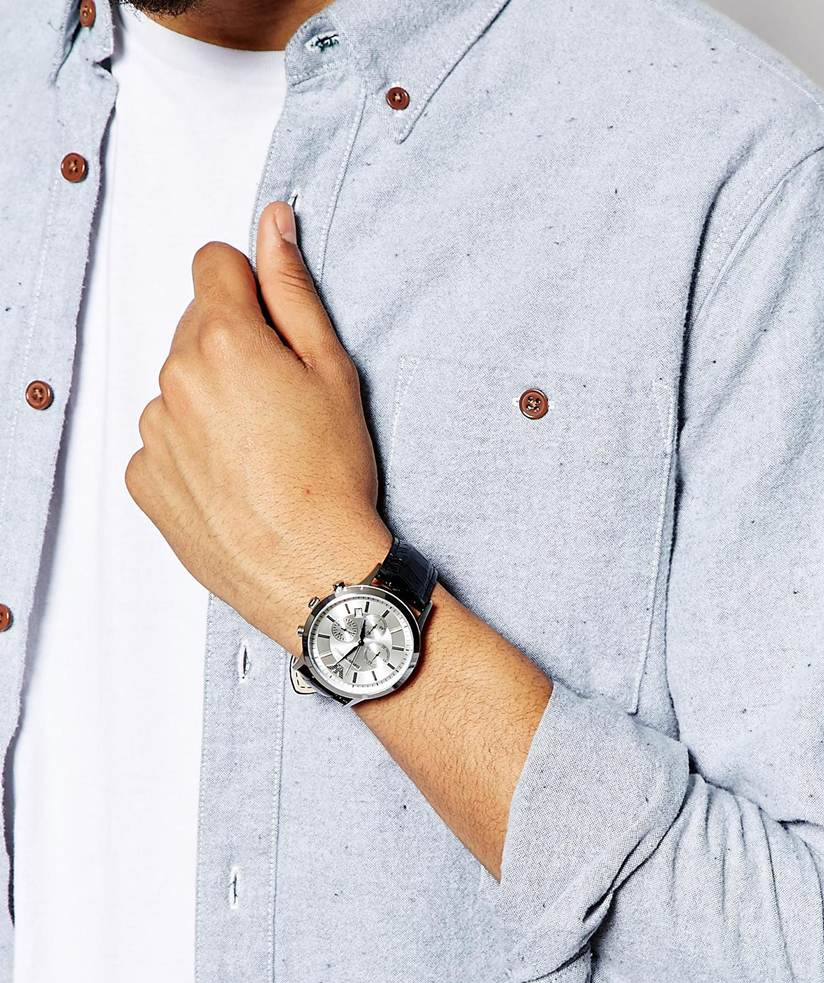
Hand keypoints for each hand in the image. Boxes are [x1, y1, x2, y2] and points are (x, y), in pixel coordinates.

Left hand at [125, 201, 391, 653]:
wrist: (311, 569)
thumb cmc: (332, 475)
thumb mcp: (332, 371)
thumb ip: (293, 290)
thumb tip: (272, 223)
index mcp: (224, 339)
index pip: (213, 264)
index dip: (247, 288)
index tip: (271, 326)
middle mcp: (174, 377)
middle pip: (195, 327)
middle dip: (232, 347)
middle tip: (280, 402)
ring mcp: (152, 431)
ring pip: (177, 386)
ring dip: (208, 400)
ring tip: (258, 450)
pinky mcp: (143, 478)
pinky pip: (162, 441)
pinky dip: (189, 450)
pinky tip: (232, 480)